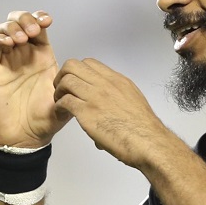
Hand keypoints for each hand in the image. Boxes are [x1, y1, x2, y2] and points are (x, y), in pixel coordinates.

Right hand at [0, 10, 69, 148]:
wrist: (24, 137)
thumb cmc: (44, 120)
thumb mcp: (66, 101)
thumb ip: (73, 88)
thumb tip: (81, 75)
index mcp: (42, 57)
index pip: (39, 28)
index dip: (40, 18)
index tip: (47, 21)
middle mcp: (24, 55)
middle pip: (20, 22)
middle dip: (25, 19)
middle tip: (33, 31)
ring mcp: (8, 61)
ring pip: (4, 30)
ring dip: (12, 27)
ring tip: (21, 39)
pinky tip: (8, 44)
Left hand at [53, 59, 169, 166]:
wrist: (147, 141)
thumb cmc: (144, 128)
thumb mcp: (134, 101)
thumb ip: (118, 99)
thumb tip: (109, 109)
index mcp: (117, 80)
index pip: (90, 63)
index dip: (78, 71)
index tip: (76, 83)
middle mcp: (105, 84)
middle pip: (73, 66)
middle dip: (63, 76)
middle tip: (62, 90)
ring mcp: (95, 97)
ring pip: (66, 80)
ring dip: (58, 91)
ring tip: (60, 103)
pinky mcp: (87, 112)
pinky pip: (64, 101)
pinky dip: (58, 107)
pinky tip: (61, 114)